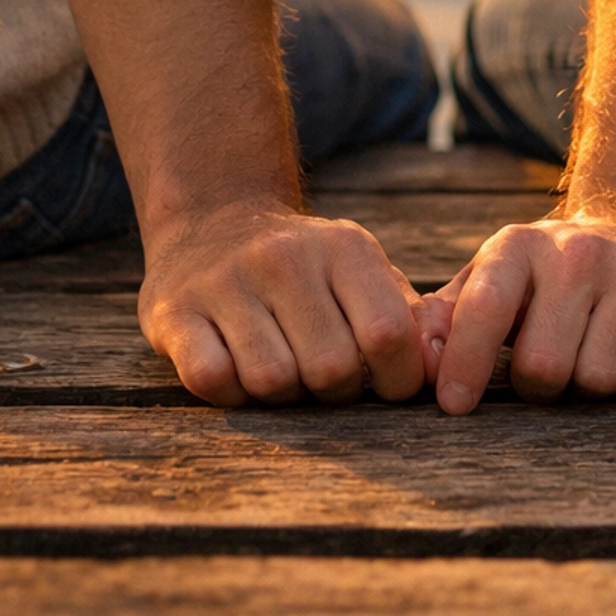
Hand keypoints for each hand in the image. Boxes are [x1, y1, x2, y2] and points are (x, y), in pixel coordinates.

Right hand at [139, 196, 445, 406]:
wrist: (211, 220)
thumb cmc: (306, 269)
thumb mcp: (362, 272)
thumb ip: (410, 319)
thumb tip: (440, 370)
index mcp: (343, 248)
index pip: (388, 336)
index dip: (395, 379)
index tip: (383, 382)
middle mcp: (283, 258)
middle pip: (331, 369)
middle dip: (333, 391)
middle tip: (321, 376)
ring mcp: (225, 282)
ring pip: (273, 381)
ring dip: (281, 396)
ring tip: (280, 369)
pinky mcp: (174, 311)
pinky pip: (213, 380)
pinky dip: (231, 392)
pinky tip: (236, 368)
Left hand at [429, 206, 615, 414]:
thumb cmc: (553, 276)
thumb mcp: (496, 278)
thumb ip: (449, 316)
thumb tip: (415, 358)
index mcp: (520, 247)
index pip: (485, 308)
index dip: (464, 363)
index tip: (454, 406)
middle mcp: (579, 252)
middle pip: (544, 367)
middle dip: (541, 386)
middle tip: (551, 367)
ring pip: (599, 380)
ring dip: (591, 388)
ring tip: (592, 353)